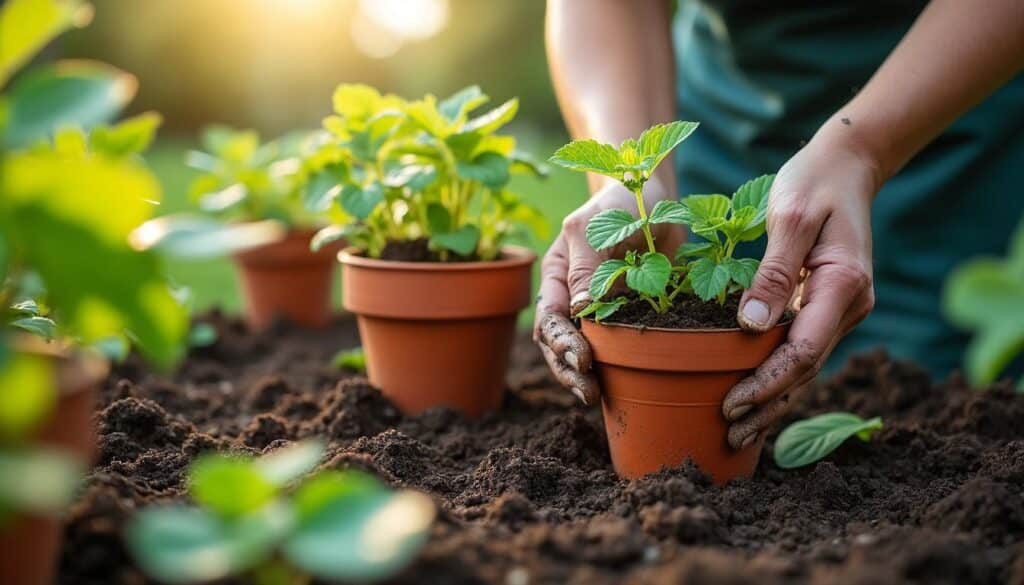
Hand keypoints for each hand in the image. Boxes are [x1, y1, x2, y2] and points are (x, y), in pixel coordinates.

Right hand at [533, 178, 681, 404]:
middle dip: (568, 368)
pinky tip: (619, 384)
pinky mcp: (627, 315)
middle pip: (558, 341)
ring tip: (594, 395)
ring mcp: (599, 308)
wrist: (657, 195)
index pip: (549, 317)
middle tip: (587, 389)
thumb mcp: (596, 225)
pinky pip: (616, 346)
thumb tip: (580, 311)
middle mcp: (573, 296)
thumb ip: (586, 265)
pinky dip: (614, 366)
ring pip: (582, 349)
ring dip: (584, 374)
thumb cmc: (621, 201)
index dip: (561, 341)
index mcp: (558, 275)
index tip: (583, 358)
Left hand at [722, 128, 882, 448]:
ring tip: (738, 431)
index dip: (766, 383)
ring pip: (806, 365)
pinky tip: (754, 396)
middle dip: (767, 404)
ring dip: (773, 398)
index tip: (731, 405)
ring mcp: (841, 308)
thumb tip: (751, 326)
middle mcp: (849, 305)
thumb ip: (772, 271)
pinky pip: (802, 348)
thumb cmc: (813, 182)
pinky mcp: (826, 305)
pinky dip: (778, 374)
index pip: (803, 350)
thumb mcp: (789, 217)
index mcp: (843, 285)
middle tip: (728, 434)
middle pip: (806, 369)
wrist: (847, 165)